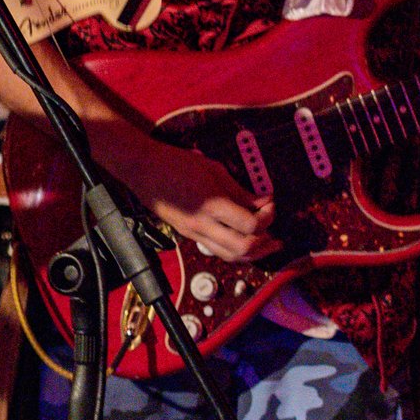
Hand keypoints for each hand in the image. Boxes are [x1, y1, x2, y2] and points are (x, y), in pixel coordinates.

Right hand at [95, 125, 274, 262]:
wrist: (143, 170)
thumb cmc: (175, 163)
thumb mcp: (213, 169)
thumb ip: (238, 190)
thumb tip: (261, 202)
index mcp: (211, 205)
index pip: (250, 225)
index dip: (267, 217)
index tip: (270, 204)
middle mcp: (203, 224)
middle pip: (243, 248)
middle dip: (265, 243)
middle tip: (276, 234)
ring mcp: (194, 233)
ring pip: (230, 256)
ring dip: (253, 253)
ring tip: (266, 245)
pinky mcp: (189, 235)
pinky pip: (217, 250)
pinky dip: (235, 249)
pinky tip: (243, 240)